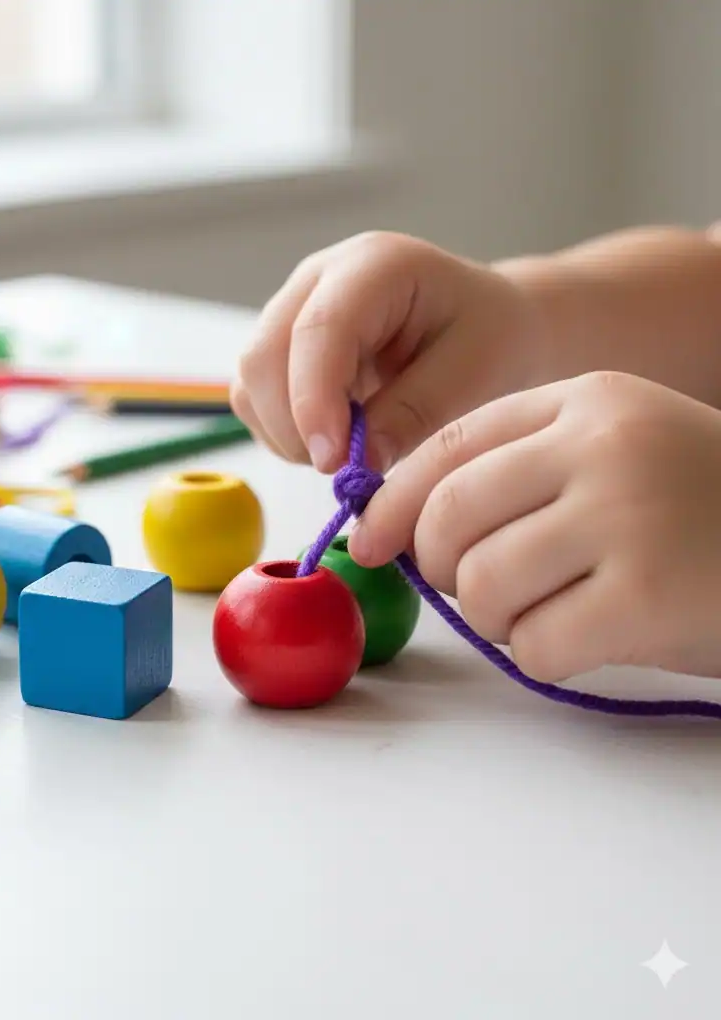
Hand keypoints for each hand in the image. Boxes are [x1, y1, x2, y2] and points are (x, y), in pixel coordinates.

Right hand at [231, 231, 544, 472]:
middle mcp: (319, 279)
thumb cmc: (492, 338)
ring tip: (347, 451)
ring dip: (286, 432)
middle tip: (345, 468)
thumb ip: (415, 413)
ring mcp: (292, 310)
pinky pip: (254, 398)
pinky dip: (281, 432)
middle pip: (265, 355)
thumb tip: (357, 462)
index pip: (318, 330)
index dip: (314, 400)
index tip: (333, 461)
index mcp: (375, 266)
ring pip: (251, 380)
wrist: (488, 325)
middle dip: (295, 424)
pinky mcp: (280, 346)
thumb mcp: (475, 375)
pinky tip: (331, 439)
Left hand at [349, 371, 720, 681]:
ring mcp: (629, 514)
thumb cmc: (700, 519)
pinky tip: (592, 641)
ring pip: (482, 584)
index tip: (371, 542)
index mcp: (586, 403)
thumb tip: (396, 531)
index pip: (450, 445)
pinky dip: (544, 656)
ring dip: (498, 619)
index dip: (395, 501)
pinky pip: (535, 642)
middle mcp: (603, 444)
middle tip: (477, 588)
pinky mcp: (649, 595)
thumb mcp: (612, 463)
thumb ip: (515, 478)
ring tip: (552, 613)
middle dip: (442, 568)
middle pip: (450, 515)